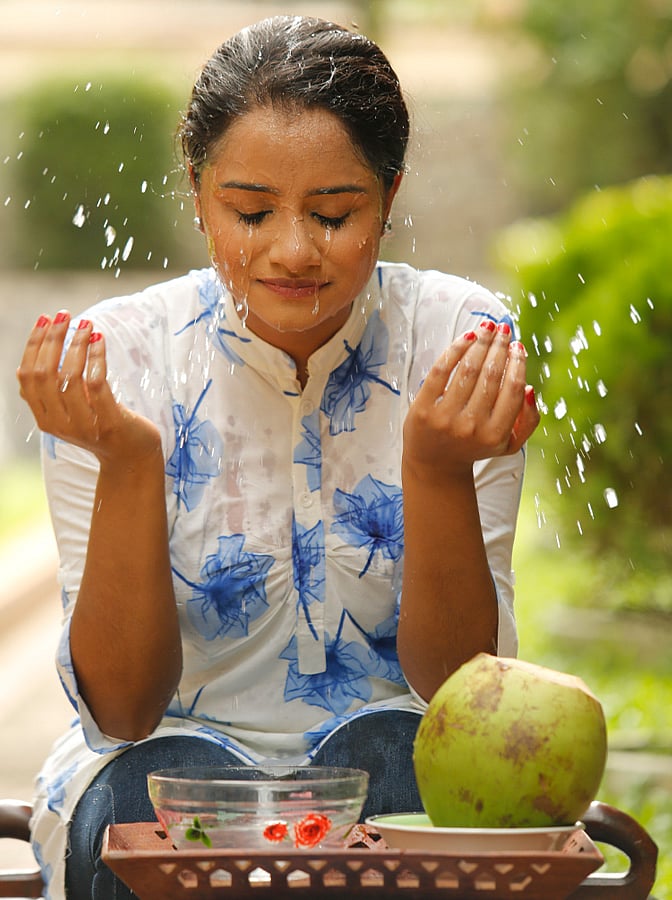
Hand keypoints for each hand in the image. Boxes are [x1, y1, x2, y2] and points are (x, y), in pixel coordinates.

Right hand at [17, 311, 161, 466]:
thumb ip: (53, 391)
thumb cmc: (102, 426)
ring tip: (87, 326)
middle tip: (64, 315)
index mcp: (44, 418)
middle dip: (52, 339)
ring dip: (77, 345)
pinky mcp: (108, 422)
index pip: (27, 376)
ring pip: (69, 377)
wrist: (132, 457)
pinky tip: (100, 341)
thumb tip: (32, 358)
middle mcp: (58, 424)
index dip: (33, 345)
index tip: (45, 320)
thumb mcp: (71, 410)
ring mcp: (83, 425)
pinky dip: (96, 357)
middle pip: (44, 374)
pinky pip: (96, 383)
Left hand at [403, 320, 539, 480]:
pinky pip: (441, 371)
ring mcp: (445, 418)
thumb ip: (528, 421)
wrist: (434, 465)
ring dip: (480, 343)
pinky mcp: (422, 409)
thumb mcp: (508, 444)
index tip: (518, 346)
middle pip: (491, 375)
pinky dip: (455, 350)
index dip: (517, 363)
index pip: (512, 390)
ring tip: (487, 328)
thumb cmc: (474, 447)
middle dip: (500, 346)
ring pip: (468, 369)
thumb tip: (529, 388)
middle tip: (505, 329)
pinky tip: (467, 337)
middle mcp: (470, 427)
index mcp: (495, 435)